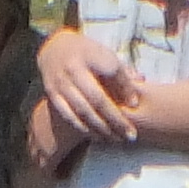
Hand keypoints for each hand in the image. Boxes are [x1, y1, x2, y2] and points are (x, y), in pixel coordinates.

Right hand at [35, 24, 142, 150]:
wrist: (55, 48)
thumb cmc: (89, 55)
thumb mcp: (106, 56)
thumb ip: (123, 74)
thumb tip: (136, 99)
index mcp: (91, 54)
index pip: (112, 71)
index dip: (126, 88)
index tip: (136, 105)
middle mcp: (74, 68)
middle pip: (98, 98)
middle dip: (116, 120)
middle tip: (131, 135)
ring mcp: (61, 82)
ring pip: (84, 111)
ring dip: (102, 129)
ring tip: (117, 139)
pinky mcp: (52, 93)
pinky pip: (69, 116)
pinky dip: (84, 128)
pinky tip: (98, 136)